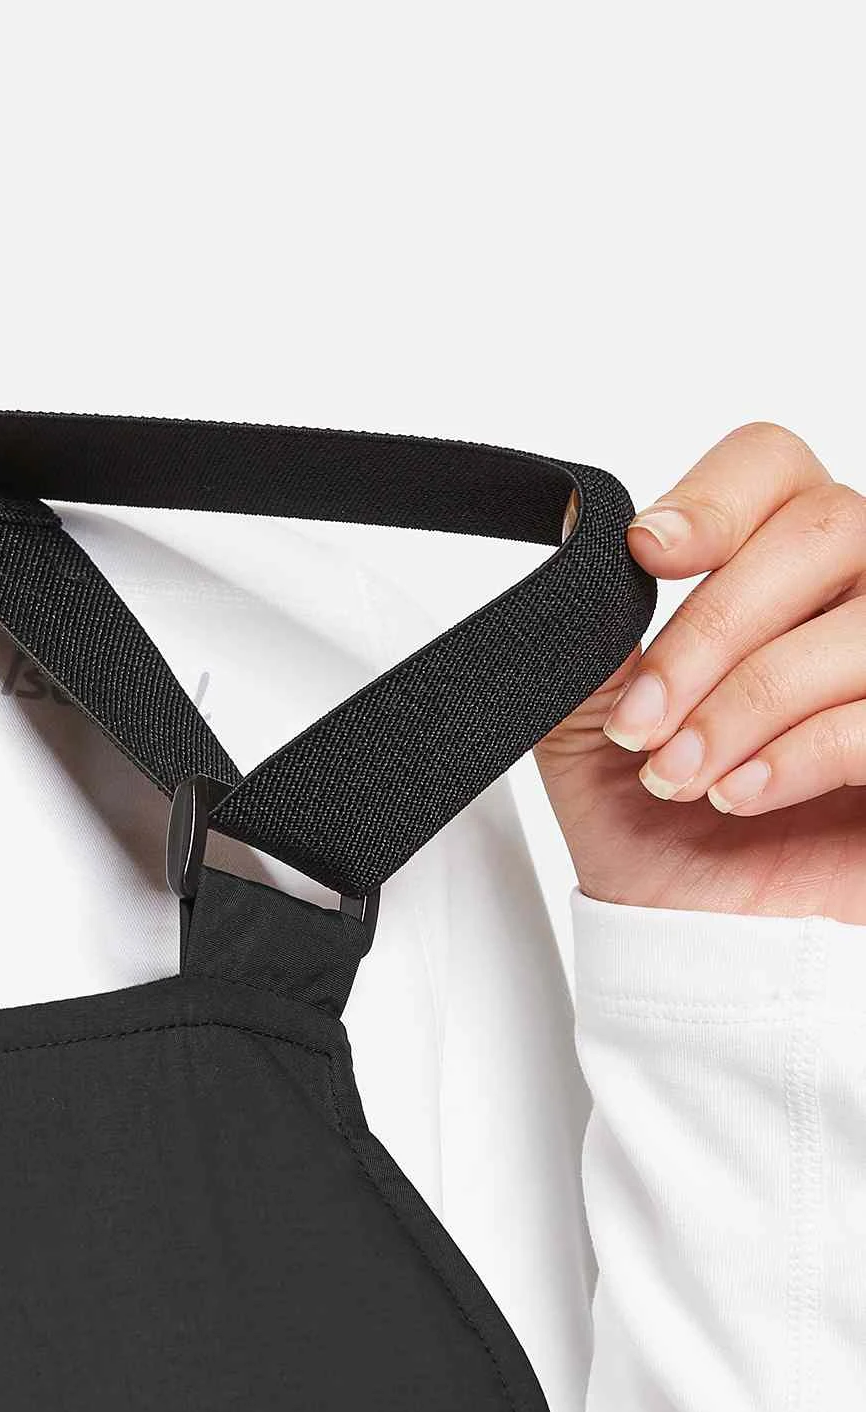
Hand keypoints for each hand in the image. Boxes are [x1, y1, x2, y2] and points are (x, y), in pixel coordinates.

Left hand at [533, 422, 865, 921]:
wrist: (704, 946)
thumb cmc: (661, 833)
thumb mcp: (589, 730)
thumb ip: (584, 640)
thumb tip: (574, 538)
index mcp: (779, 566)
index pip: (772, 466)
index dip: (715, 498)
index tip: (645, 556)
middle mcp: (857, 594)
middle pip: (822, 529)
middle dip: (711, 630)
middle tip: (644, 723)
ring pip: (856, 625)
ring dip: (745, 703)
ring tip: (680, 776)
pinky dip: (802, 751)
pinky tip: (743, 792)